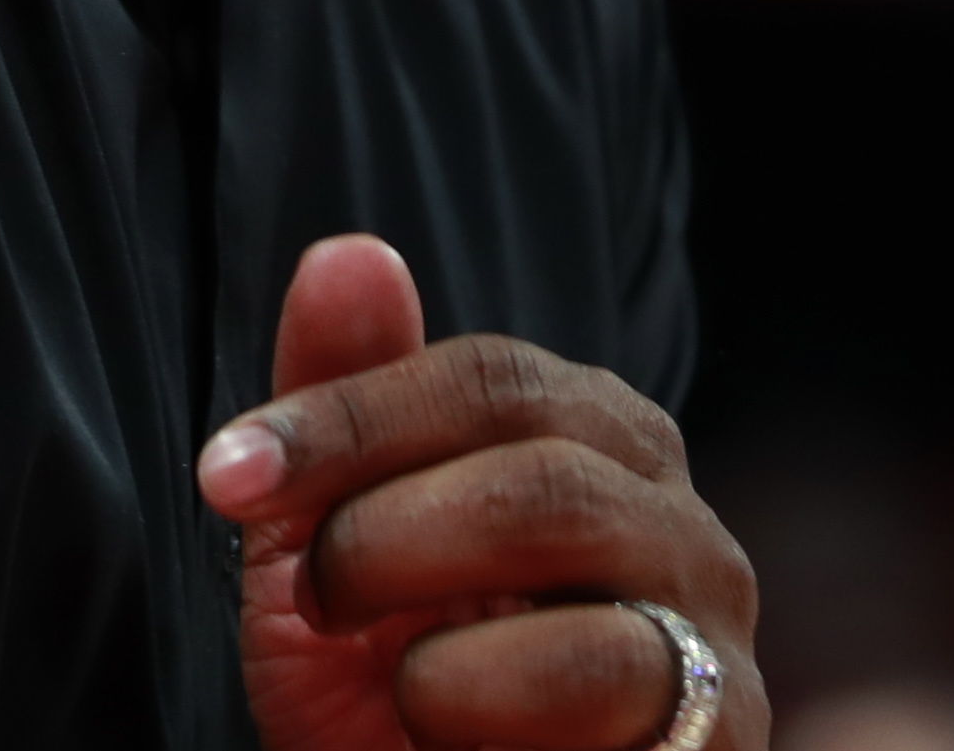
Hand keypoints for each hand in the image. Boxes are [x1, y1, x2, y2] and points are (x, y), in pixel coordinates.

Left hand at [198, 234, 766, 750]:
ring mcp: (714, 635)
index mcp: (599, 439)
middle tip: (316, 601)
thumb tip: (348, 252)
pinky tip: (445, 744)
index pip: (490, 377)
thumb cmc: (403, 691)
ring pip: (579, 586)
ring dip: (433, 648)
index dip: (349, 414)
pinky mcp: (725, 737)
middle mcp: (679, 520)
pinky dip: (482, 711)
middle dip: (382, 534)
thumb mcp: (336, 547)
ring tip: (395, 688)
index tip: (228, 471)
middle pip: (538, 469)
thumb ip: (344, 400)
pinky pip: (602, 689)